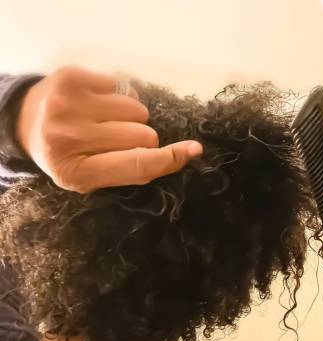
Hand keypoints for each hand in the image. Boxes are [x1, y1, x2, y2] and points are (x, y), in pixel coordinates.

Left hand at [16, 66, 202, 192]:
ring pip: (136, 109)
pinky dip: (116, 96)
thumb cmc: (68, 156)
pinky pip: (121, 87)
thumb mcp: (95, 176)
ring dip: (129, 117)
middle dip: (139, 138)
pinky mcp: (71, 78)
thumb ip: (136, 169)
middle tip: (115, 140)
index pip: (137, 165)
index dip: (169, 159)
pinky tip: (95, 104)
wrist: (24, 124)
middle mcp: (69, 138)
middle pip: (143, 135)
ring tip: (104, 121)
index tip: (193, 151)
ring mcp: (68, 105)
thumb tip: (189, 151)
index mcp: (78, 173)